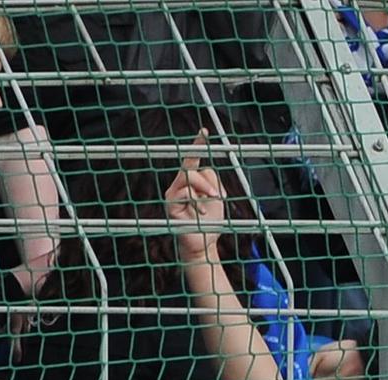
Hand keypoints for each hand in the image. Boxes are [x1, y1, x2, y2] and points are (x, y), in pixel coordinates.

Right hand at [164, 145, 226, 264]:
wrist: (204, 240)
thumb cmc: (210, 220)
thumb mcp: (217, 197)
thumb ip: (212, 181)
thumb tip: (204, 171)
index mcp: (192, 180)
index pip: (193, 159)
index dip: (197, 145)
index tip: (204, 131)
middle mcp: (180, 183)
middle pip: (191, 166)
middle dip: (206, 178)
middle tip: (217, 195)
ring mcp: (173, 192)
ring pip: (189, 177)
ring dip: (204, 188)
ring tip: (212, 201)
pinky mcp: (170, 203)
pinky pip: (183, 192)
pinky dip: (196, 201)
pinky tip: (201, 213)